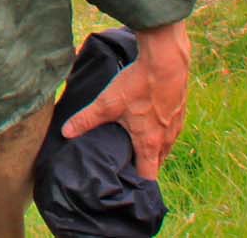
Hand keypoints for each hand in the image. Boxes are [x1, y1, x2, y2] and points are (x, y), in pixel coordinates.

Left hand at [61, 21, 190, 178]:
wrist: (167, 61)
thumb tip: (65, 132)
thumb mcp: (107, 103)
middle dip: (143, 166)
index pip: (148, 176)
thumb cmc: (138, 84)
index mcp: (149, 143)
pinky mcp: (180, 111)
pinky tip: (149, 121)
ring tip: (135, 145)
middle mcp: (166, 139)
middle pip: (157, 163)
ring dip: (153, 149)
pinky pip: (171, 130)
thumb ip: (86, 120)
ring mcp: (176, 126)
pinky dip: (161, 131)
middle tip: (126, 165)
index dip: (137, 184)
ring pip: (165, 146)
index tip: (126, 186)